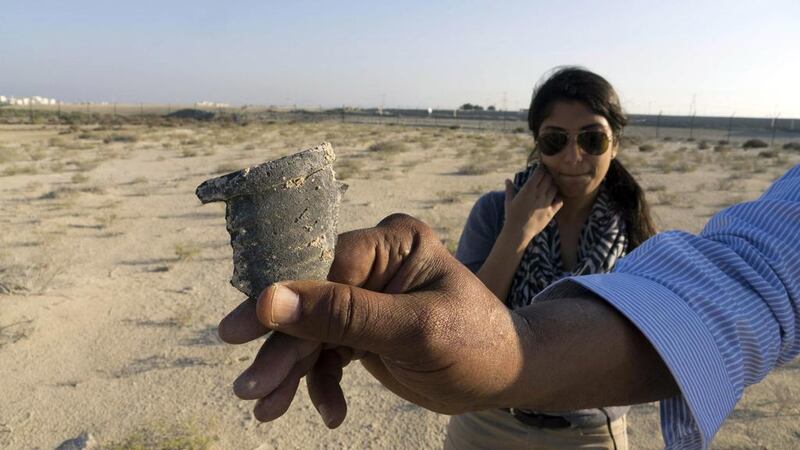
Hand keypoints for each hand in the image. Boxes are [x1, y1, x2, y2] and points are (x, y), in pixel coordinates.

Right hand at [218, 214, 523, 426]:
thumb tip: (271, 300)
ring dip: (292, 371)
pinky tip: (331, 411)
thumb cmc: (475, 344)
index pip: (322, 266)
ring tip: (270, 408)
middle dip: (284, 348)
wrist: (502, 378)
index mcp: (393, 243)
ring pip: (310, 330)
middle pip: (309, 301)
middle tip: (253, 389)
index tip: (241, 333)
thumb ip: (345, 315)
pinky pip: (325, 351)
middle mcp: (374, 262)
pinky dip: (320, 382)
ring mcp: (365, 295)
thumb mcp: (415, 331)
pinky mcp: (361, 327)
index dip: (281, 300)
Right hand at [503, 166, 562, 242]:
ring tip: (550, 185)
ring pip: (554, 188)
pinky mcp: (551, 212)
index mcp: (528, 190)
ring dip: (553, 185)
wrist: (518, 232)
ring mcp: (546, 203)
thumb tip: (507, 180)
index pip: (539, 173)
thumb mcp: (508, 201)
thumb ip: (509, 189)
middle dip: (548, 175)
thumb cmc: (511, 216)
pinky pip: (559, 201)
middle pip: (548, 179)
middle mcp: (538, 194)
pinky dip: (558, 197)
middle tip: (546, 174)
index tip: (541, 167)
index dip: (541, 168)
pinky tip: (554, 197)